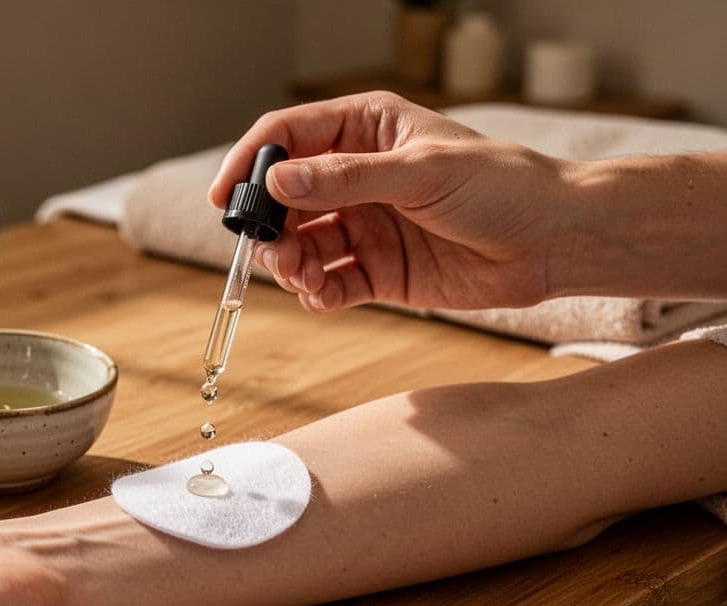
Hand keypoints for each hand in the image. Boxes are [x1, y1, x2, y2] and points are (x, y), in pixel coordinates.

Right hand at [209, 91, 571, 313]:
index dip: (250, 164)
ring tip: (303, 277)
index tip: (227, 198)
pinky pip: (328, 284)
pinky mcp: (378, 271)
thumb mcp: (421, 172)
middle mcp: (357, 177)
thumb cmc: (504, 187)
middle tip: (271, 251)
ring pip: (300, 246)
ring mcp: (365, 225)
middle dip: (269, 228)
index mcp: (367, 131)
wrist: (556, 242)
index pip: (287, 136)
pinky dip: (317, 294)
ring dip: (290, 265)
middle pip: (284, 199)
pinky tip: (324, 297)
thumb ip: (345, 179)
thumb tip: (277, 182)